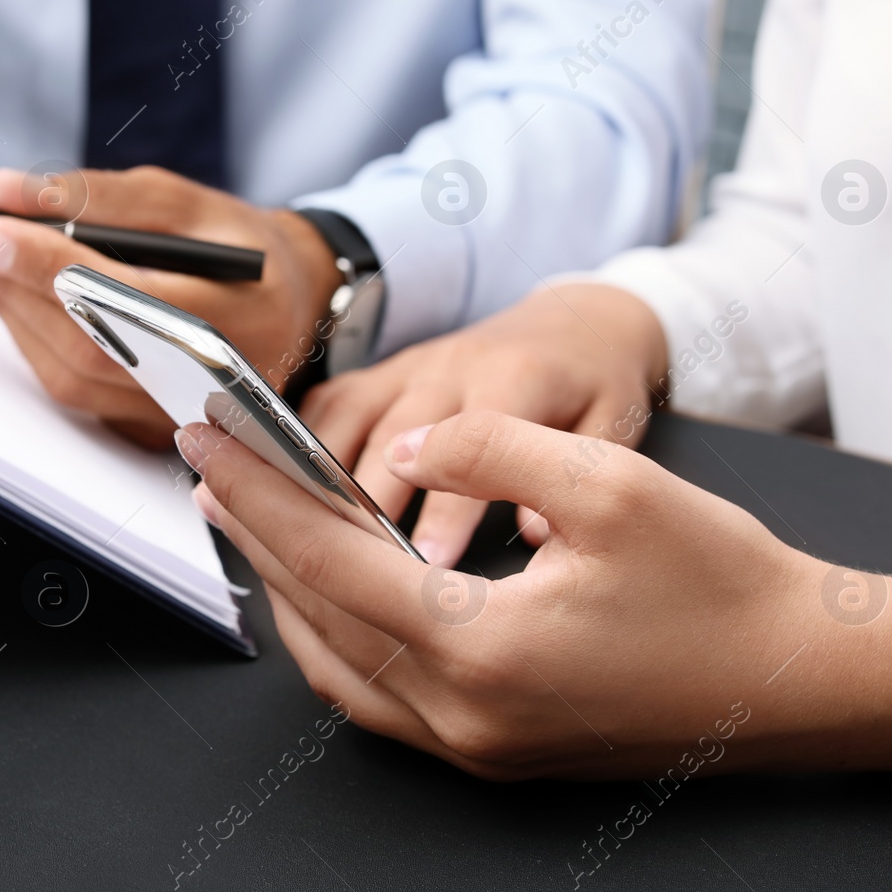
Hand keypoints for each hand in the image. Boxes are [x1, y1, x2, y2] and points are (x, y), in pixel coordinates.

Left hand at [0, 165, 341, 447]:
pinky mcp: (155, 429)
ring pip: (73, 379)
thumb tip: (9, 193)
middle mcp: (220, 378)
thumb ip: (100, 194)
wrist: (292, 306)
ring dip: (16, 317)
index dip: (52, 268)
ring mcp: (185, 415)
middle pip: (92, 348)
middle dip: (20, 291)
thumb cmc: (242, 249)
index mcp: (245, 311)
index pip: (132, 297)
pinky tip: (19, 300)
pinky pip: (76, 394)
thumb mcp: (187, 201)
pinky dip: (35, 344)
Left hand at [180, 411, 891, 780]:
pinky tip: (333, 588)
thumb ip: (488, 450)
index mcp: (482, 651)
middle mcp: (463, 716)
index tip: (210, 439)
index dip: (259, 490)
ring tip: (258, 518)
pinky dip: (339, 634)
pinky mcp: (495, 750)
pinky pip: (380, 696)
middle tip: (214, 467)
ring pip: (338, 668)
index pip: (329, 560)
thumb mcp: (608, 481)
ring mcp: (477, 746)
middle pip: (317, 617)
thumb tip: (407, 445)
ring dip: (290, 590)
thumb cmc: (722, 583)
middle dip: (257, 534)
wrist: (803, 678)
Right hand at [301, 281, 666, 567]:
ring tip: (290, 537)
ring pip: (347, 421)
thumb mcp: (616, 422)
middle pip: (392, 434)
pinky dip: (297, 447)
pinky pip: (327, 405)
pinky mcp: (384, 372)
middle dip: (365, 505)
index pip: (471, 444)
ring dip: (315, 480)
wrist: (577, 321)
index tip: (431, 567)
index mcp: (514, 379)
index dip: (447, 508)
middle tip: (347, 570)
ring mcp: (409, 367)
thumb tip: (533, 536)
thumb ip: (580, 472)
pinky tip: (276, 491)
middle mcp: (450, 368)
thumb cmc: (596, 383)